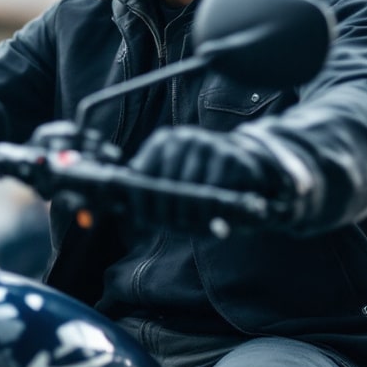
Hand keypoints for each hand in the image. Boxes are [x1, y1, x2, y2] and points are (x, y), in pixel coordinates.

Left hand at [129, 126, 291, 233]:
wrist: (243, 160)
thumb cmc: (199, 173)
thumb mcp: (174, 174)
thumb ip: (150, 187)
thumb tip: (123, 206)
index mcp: (164, 140)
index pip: (143, 173)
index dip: (141, 200)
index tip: (143, 220)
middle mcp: (184, 137)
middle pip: (166, 185)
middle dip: (166, 213)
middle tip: (170, 229)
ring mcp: (209, 145)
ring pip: (191, 191)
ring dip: (189, 216)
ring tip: (189, 228)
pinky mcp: (231, 158)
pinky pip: (216, 193)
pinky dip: (212, 212)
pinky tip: (210, 221)